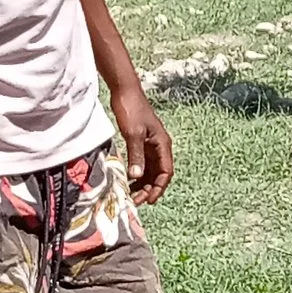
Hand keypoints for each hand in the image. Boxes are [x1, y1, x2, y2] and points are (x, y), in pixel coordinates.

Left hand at [113, 84, 173, 202]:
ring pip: (150, 171)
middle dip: (149, 189)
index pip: (166, 172)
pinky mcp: (141, 143)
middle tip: (135, 201)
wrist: (125, 92)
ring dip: (143, 183)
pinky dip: (136, 174)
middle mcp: (159, 147)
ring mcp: (150, 145)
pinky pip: (142, 163)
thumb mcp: (133, 134)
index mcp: (163, 144)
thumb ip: (136, 155)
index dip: (159, 188)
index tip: (148, 200)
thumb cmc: (132, 110)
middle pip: (158, 174)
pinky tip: (127, 180)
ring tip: (130, 194)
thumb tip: (137, 177)